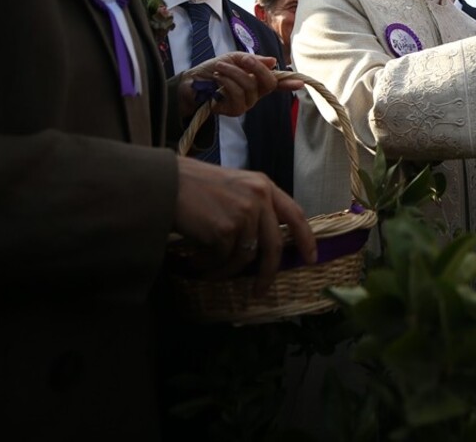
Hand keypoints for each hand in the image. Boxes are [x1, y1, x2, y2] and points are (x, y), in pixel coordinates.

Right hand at [173, 158, 316, 294]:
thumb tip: (266, 241)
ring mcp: (243, 213)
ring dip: (227, 270)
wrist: (164, 184)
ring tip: (209, 270)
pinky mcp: (225, 229)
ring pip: (245, 256)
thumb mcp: (234, 187)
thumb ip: (254, 206)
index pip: (295, 214)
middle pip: (273, 245)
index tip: (311, 258)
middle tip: (260, 290)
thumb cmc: (193, 187)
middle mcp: (259, 198)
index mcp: (264, 185)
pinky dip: (210, 266)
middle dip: (267, 272)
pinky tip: (196, 260)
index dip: (306, 238)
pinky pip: (223, 259)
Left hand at [178, 53, 301, 117]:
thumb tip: (273, 61)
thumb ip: (252, 60)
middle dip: (257, 67)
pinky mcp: (236, 111)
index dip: (290, 83)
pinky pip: (237, 94)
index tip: (301, 82)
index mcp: (257, 80)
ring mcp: (247, 103)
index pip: (277, 82)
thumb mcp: (233, 59)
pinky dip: (227, 81)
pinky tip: (217, 78)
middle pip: (269, 82)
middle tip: (243, 59)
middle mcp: (256, 93)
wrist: (192, 83)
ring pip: (250, 85)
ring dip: (234, 72)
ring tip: (219, 67)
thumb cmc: (213, 70)